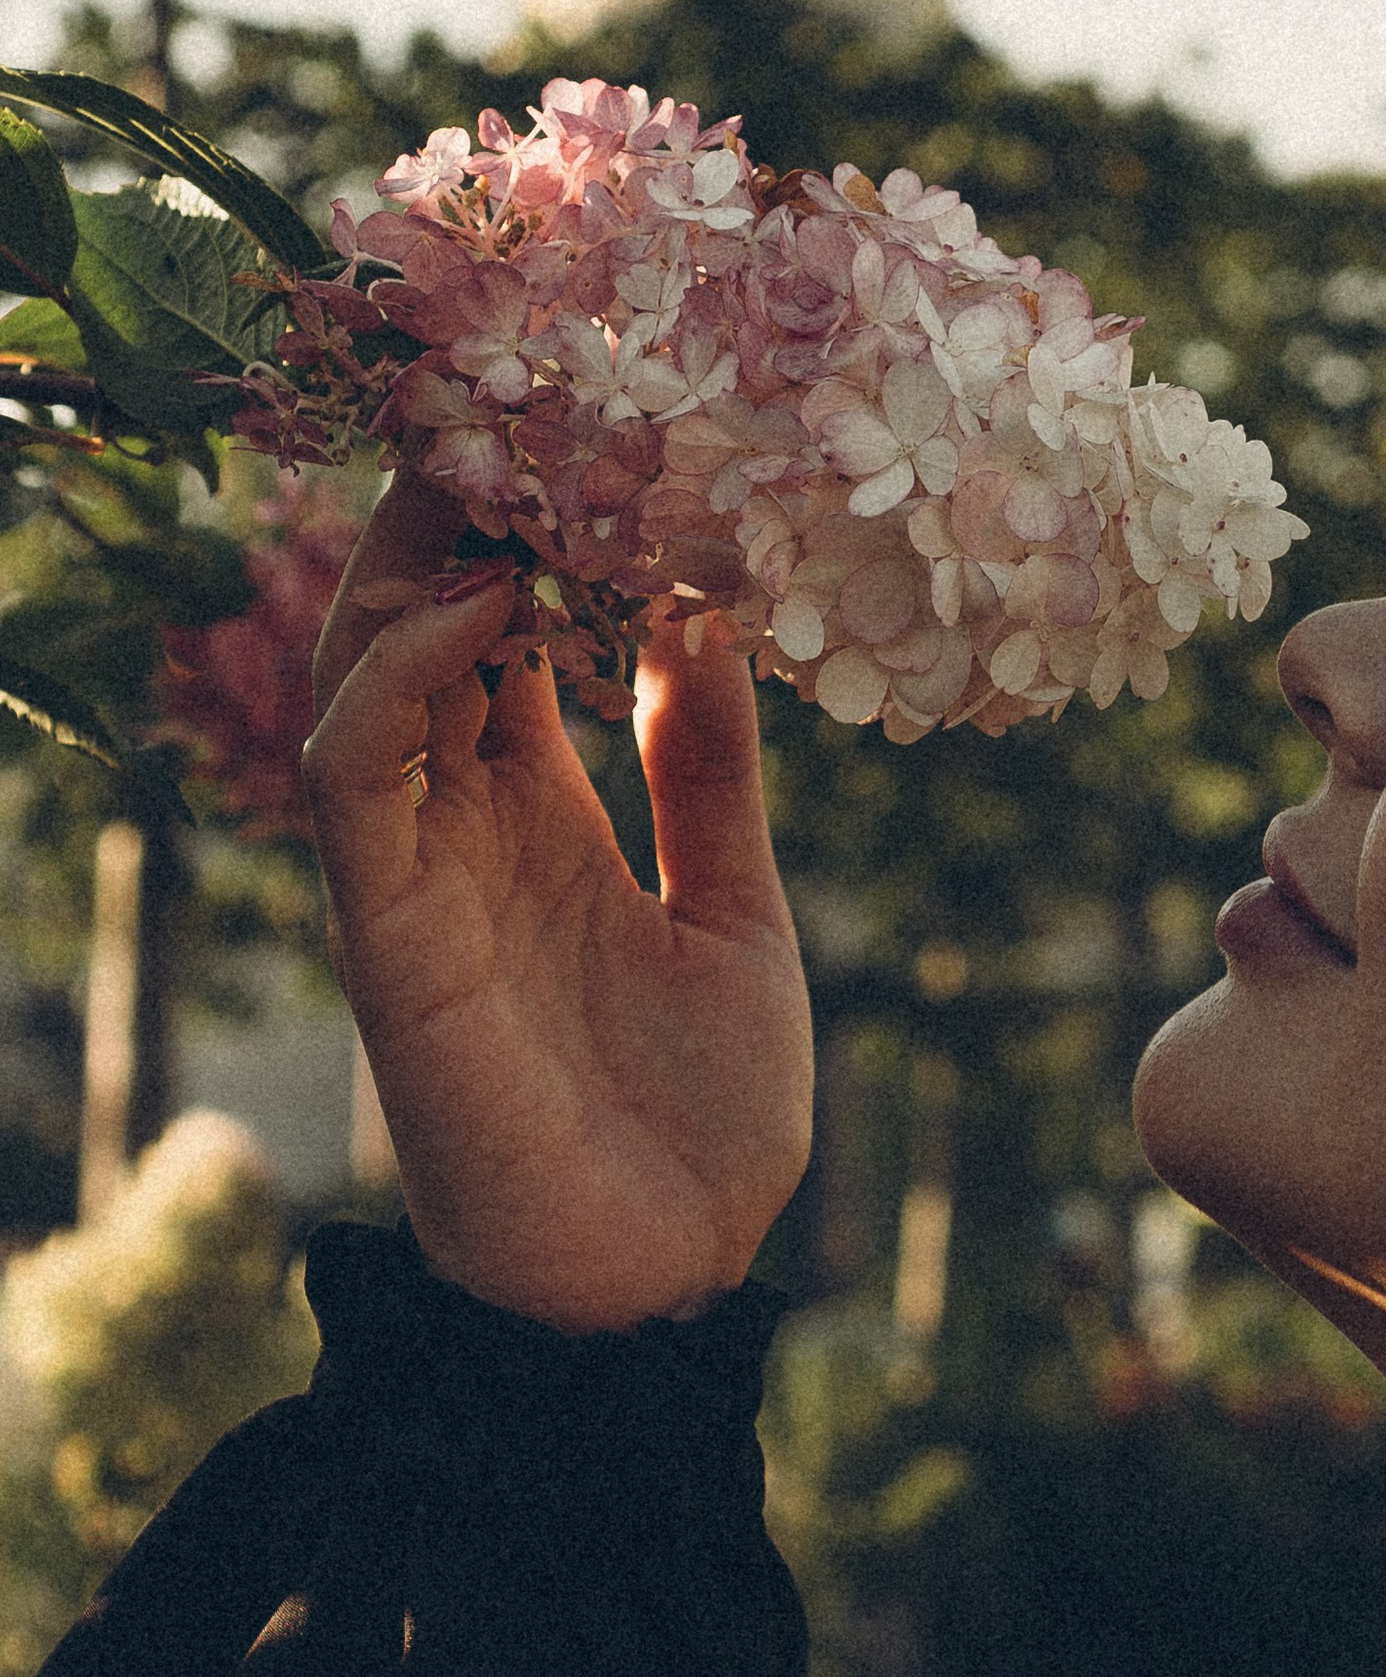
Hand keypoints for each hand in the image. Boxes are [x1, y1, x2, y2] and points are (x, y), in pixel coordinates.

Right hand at [302, 473, 812, 1331]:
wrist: (668, 1277)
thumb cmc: (703, 1118)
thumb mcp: (740, 910)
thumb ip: (712, 770)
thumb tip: (711, 613)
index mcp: (549, 814)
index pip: (506, 633)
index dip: (535, 530)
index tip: (597, 428)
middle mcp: (469, 823)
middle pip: (420, 622)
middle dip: (461, 510)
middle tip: (530, 400)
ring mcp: (419, 868)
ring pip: (362, 668)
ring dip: (418, 560)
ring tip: (502, 464)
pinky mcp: (388, 925)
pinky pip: (354, 767)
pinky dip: (399, 671)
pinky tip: (477, 605)